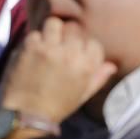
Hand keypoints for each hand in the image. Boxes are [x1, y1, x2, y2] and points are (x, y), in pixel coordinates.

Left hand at [0, 17, 117, 122]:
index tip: (76, 52)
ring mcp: (50, 48)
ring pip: (54, 23)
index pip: (93, 42)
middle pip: (74, 29)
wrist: (28, 115)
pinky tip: (32, 52)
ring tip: (46, 42)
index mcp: (87, 66)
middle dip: (67, 36)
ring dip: (50, 32)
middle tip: (59, 45)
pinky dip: (34, 41)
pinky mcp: (31, 47)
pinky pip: (35, 33)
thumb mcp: (83, 95)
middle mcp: (71, 54)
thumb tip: (112, 65)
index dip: (84, 46)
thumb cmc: (57, 106)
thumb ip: (98, 78)